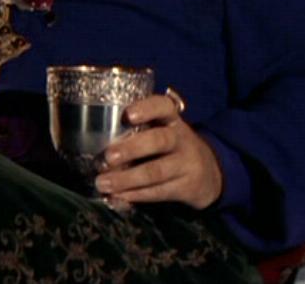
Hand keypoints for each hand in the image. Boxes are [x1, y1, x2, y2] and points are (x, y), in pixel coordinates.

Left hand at [94, 94, 222, 208]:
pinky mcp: (186, 187)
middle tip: (108, 157)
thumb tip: (95, 143)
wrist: (209, 172)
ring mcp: (186, 164)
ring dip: (127, 179)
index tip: (127, 115)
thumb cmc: (170, 146)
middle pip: (159, 140)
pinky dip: (136, 196)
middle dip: (132, 149)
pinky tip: (118, 197)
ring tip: (102, 183)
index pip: (162, 106)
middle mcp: (181, 138)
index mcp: (172, 119)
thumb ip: (138, 131)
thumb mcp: (162, 130)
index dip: (146, 108)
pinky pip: (159, 192)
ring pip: (156, 171)